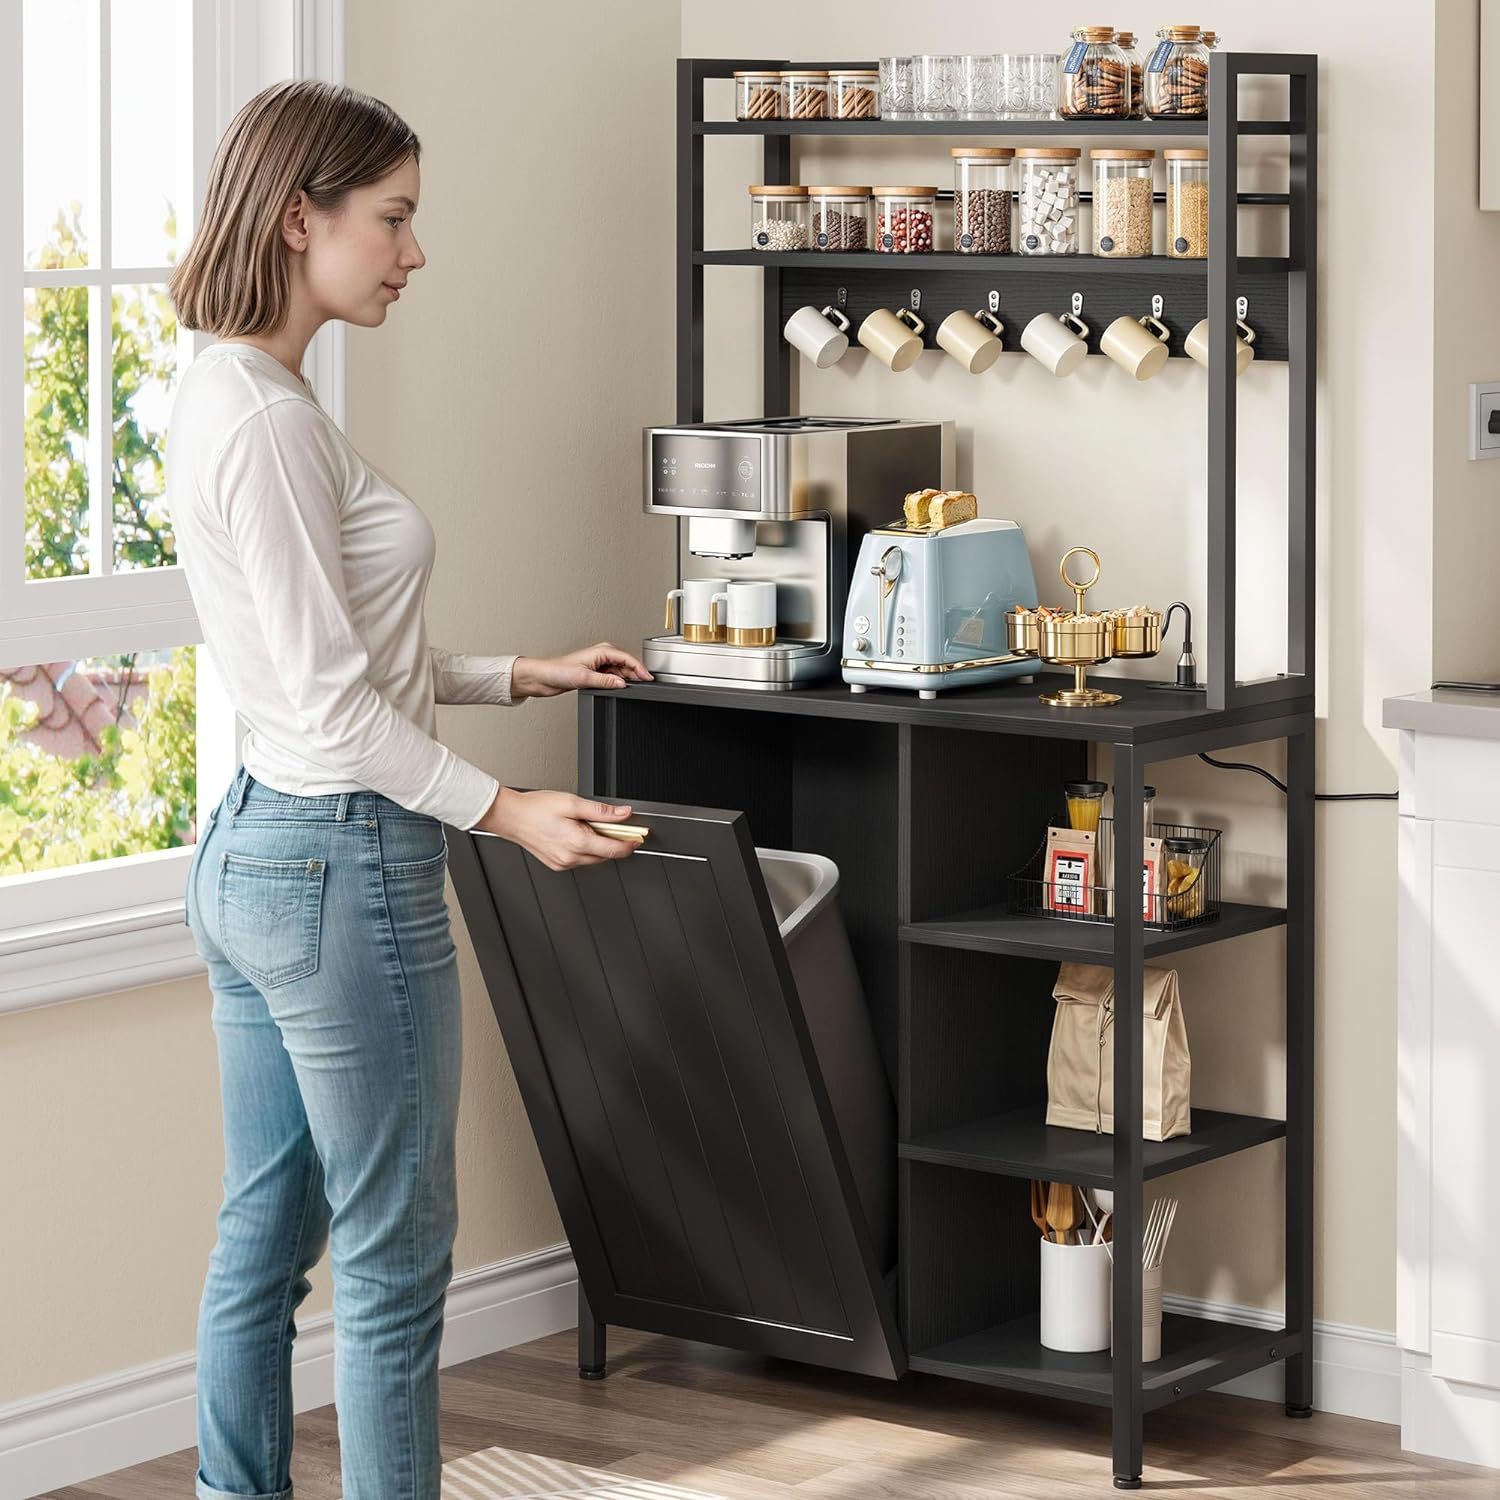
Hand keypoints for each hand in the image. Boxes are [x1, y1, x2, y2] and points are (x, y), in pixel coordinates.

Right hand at [477, 788, 638, 870]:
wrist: (511, 816)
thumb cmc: (535, 808)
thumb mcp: (572, 803)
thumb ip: (601, 811)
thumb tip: (623, 814)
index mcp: (577, 842)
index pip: (613, 850)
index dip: (629, 844)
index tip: (638, 838)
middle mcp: (570, 857)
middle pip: (605, 855)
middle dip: (613, 842)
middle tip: (613, 825)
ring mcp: (563, 863)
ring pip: (593, 859)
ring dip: (598, 846)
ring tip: (587, 826)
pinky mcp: (556, 864)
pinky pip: (580, 860)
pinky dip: (585, 849)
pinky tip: (577, 834)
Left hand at [511, 642, 652, 699]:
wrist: (542, 677)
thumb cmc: (557, 671)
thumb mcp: (585, 678)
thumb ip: (606, 681)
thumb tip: (622, 684)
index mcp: (602, 650)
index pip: (628, 658)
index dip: (640, 669)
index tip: (649, 678)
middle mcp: (602, 655)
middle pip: (627, 664)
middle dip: (637, 674)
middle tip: (647, 685)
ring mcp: (599, 665)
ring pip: (621, 671)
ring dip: (628, 679)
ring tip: (636, 688)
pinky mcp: (594, 673)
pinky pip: (613, 677)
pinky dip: (618, 683)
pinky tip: (620, 689)